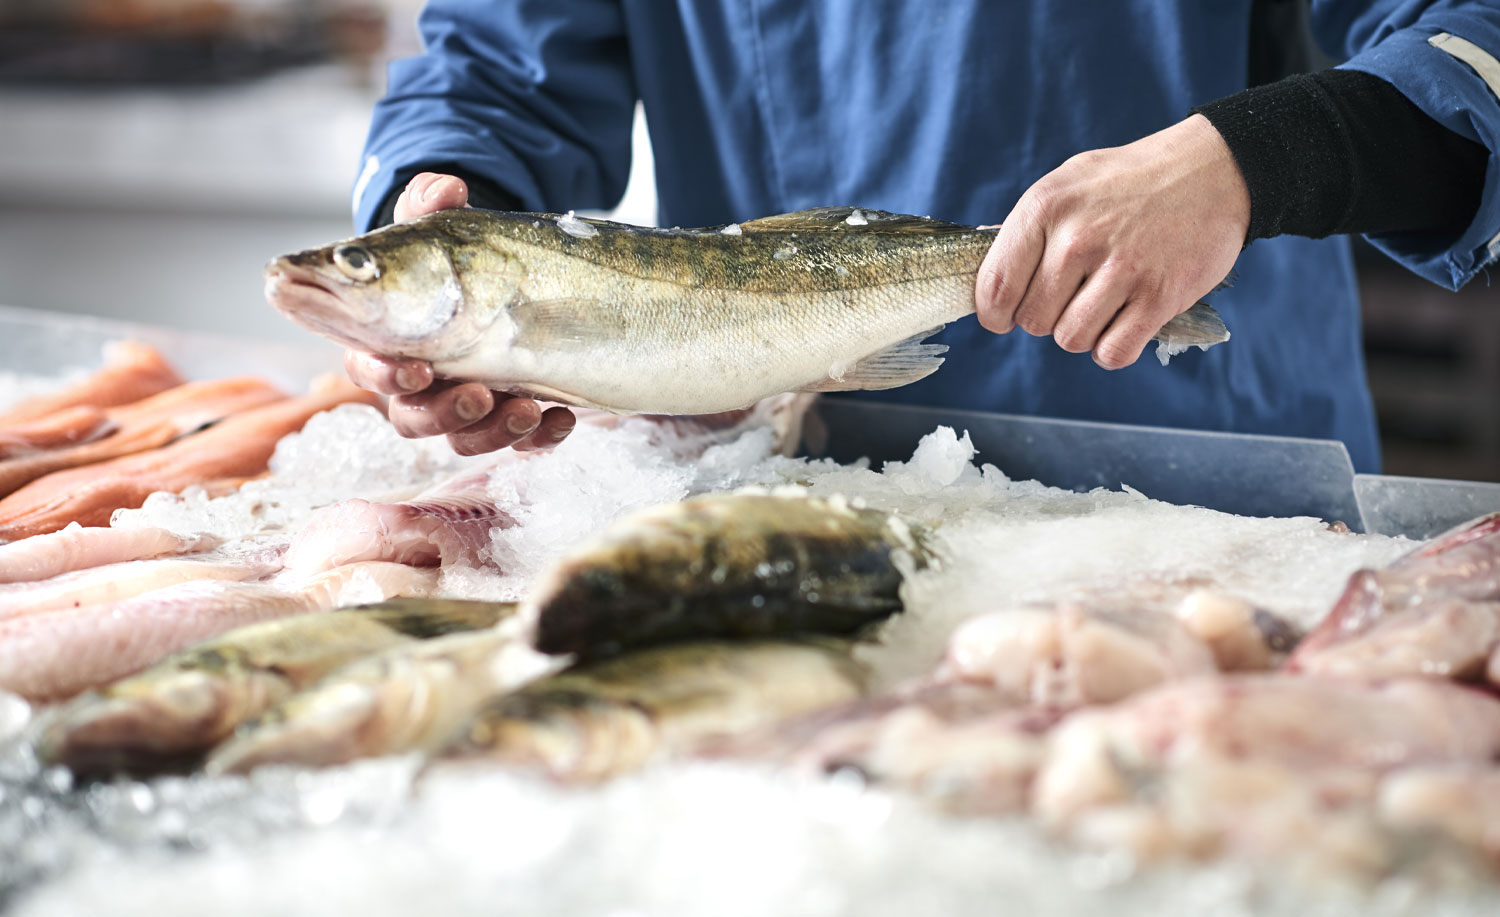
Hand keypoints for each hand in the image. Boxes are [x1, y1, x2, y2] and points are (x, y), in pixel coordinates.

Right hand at [345, 172, 575, 454]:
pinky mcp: (508, 413)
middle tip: (478, 395)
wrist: (501, 277)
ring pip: (465, 438)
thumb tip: (443, 187)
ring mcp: (465, 402)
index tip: (414, 369)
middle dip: (445, 413)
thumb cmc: (453, 260)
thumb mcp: (442, 228)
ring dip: (494, 431)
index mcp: (387, 338)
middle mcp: (422, 381)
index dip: (384, 375)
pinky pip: (519, 442)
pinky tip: (562, 419)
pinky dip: (539, 438)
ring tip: (528, 410)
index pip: (367, 367)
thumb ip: (431, 206)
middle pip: (414, 418)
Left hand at [975, 114, 1249, 368]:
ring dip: (1082, 332)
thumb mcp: (1067, 184)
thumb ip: (1028, 230)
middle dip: (1047, 317)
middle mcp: (1079, 238)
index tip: (1005, 317)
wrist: (1213, 169)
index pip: (996, 287)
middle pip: (1033, 321)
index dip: (995, 314)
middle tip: (1073, 295)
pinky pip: (1113, 353)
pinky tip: (1124, 323)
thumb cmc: (1130, 181)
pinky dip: (1114, 348)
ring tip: (1102, 302)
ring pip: (1070, 340)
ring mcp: (1121, 268)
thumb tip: (989, 281)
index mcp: (1045, 208)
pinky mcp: (1159, 296)